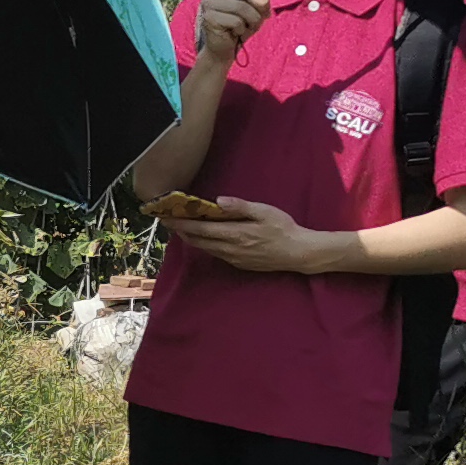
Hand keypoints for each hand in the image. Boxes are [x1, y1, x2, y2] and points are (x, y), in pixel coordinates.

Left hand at [166, 195, 327, 273]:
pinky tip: (205, 237)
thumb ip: (240, 206)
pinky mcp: (238, 264)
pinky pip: (215, 253)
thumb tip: (218, 201)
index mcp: (234, 234)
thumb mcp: (264, 212)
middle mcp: (230, 249)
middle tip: (169, 220)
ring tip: (182, 227)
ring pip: (205, 248)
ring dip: (192, 238)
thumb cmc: (284, 229)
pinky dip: (205, 244)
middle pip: (197, 240)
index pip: (200, 228)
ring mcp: (233, 258)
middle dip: (181, 230)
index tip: (166, 217)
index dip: (180, 223)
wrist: (298, 253)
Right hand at [187, 0, 267, 87]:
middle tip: (258, 20)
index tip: (262, 8)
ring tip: (246, 28)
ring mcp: (209, 3)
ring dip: (252, 22)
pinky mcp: (208, 18)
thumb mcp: (256, 5)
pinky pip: (236, 21)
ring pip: (243, 8)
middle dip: (260, 8)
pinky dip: (241, 30)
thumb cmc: (241, 26)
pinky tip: (235, 33)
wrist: (224, 49)